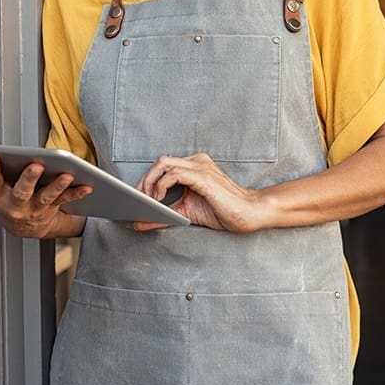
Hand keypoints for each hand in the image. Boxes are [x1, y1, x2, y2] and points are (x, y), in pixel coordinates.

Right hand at [0, 155, 91, 237]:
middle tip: (35, 164)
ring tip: (68, 175)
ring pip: (46, 197)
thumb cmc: (5, 201)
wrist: (25, 229)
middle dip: (28, 178)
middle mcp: (16, 205)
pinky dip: (77, 193)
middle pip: (21, 191)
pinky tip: (87, 185)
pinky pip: (66, 200)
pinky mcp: (52, 209)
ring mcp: (35, 209)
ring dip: (57, 186)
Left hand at [135, 153, 263, 232]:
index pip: (163, 165)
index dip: (147, 179)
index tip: (136, 197)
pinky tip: (159, 200)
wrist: (248, 213)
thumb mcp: (186, 213)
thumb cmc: (223, 211)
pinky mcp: (203, 176)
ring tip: (147, 201)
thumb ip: (164, 215)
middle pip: (160, 161)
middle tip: (137, 200)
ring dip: (149, 182)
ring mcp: (200, 167)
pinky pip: (174, 175)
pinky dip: (161, 186)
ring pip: (164, 164)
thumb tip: (139, 222)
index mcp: (195, 166)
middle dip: (144, 180)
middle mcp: (197, 161)